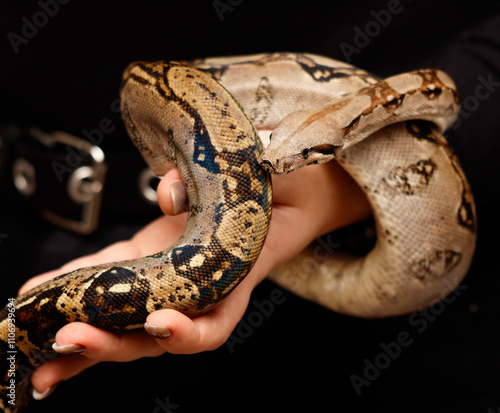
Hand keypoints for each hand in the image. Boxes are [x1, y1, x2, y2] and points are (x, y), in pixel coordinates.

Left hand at [20, 131, 370, 398]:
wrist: (290, 184)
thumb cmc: (293, 181)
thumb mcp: (278, 173)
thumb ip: (238, 179)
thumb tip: (166, 192)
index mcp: (236, 272)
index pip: (215, 320)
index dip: (189, 332)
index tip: (161, 322)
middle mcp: (201, 282)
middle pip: (156, 332)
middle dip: (112, 341)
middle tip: (68, 339)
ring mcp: (173, 270)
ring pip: (127, 315)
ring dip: (83, 334)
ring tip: (34, 345)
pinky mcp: (152, 251)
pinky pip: (113, 277)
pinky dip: (78, 288)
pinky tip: (41, 294)